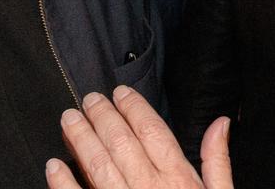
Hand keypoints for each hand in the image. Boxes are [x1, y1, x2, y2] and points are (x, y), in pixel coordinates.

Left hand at [45, 86, 232, 188]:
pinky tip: (53, 165)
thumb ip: (218, 162)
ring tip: (68, 119)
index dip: (134, 108)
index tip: (120, 94)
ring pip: (98, 165)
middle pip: (121, 142)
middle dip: (102, 116)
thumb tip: (220, 124)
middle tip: (89, 99)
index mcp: (179, 181)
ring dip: (80, 139)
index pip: (152, 131)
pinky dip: (64, 183)